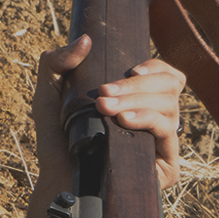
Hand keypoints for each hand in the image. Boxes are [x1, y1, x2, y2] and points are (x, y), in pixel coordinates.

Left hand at [30, 34, 185, 188]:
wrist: (57, 177)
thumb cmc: (56, 137)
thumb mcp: (48, 93)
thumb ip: (57, 61)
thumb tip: (86, 40)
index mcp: (140, 98)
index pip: (165, 74)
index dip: (154, 66)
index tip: (130, 68)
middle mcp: (156, 117)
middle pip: (170, 85)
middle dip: (136, 85)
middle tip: (102, 93)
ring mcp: (163, 141)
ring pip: (169, 106)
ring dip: (136, 101)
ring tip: (105, 108)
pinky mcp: (167, 166)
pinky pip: (167, 132)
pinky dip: (147, 119)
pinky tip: (124, 121)